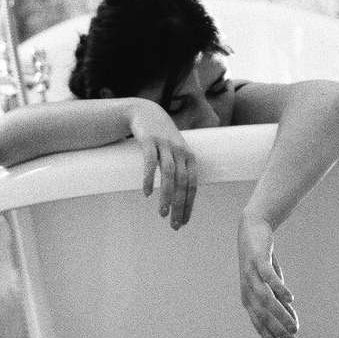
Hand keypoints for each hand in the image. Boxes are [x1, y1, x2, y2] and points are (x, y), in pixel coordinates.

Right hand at [126, 99, 195, 228]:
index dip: (188, 204)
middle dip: (179, 205)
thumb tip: (180, 196)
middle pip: (183, 182)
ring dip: (166, 195)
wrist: (146, 112)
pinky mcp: (149, 141)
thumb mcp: (175, 152)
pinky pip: (150, 162)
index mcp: (189, 157)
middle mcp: (180, 151)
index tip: (183, 222)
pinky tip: (146, 193)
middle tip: (174, 224)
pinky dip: (149, 178)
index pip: (192, 185)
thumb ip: (179, 170)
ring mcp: (165, 145)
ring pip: (169, 174)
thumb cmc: (162, 137)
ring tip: (162, 213)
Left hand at [237, 212, 299, 337]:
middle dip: (280, 334)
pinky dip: (279, 289)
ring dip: (280, 316)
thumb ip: (279, 303)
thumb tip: (292, 322)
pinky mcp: (258, 261)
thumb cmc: (262, 260)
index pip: (260, 325)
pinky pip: (269, 278)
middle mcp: (248, 290)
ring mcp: (251, 275)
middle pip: (264, 317)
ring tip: (295, 328)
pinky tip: (291, 300)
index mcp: (249, 299)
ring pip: (266, 301)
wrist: (253, 229)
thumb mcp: (272, 285)